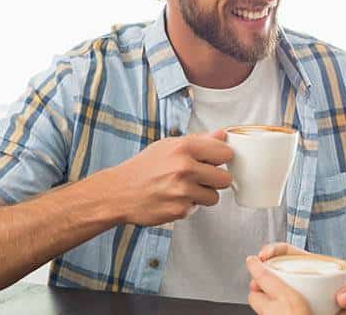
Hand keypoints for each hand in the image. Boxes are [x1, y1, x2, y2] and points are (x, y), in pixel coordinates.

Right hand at [101, 129, 232, 225]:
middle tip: (202, 178)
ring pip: (214, 197)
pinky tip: (174, 198)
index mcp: (184, 147)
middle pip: (225, 178)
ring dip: (203, 195)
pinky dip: (189, 205)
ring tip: (185, 189)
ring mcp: (183, 190)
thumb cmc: (144, 167)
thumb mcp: (168, 145)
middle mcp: (185, 168)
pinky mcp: (180, 210)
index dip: (221, 158)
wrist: (119, 192)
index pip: (225, 153)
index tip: (214, 161)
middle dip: (216, 180)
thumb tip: (222, 135)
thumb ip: (199, 140)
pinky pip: (198, 208)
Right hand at [255, 243, 345, 314]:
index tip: (263, 256)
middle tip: (254, 281)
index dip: (273, 251)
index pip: (289, 251)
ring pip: (278, 288)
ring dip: (264, 289)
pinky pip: (284, 304)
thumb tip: (343, 296)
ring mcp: (305, 293)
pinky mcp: (304, 308)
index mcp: (319, 267)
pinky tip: (270, 309)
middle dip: (262, 272)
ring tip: (256, 294)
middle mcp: (309, 278)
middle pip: (278, 269)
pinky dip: (274, 305)